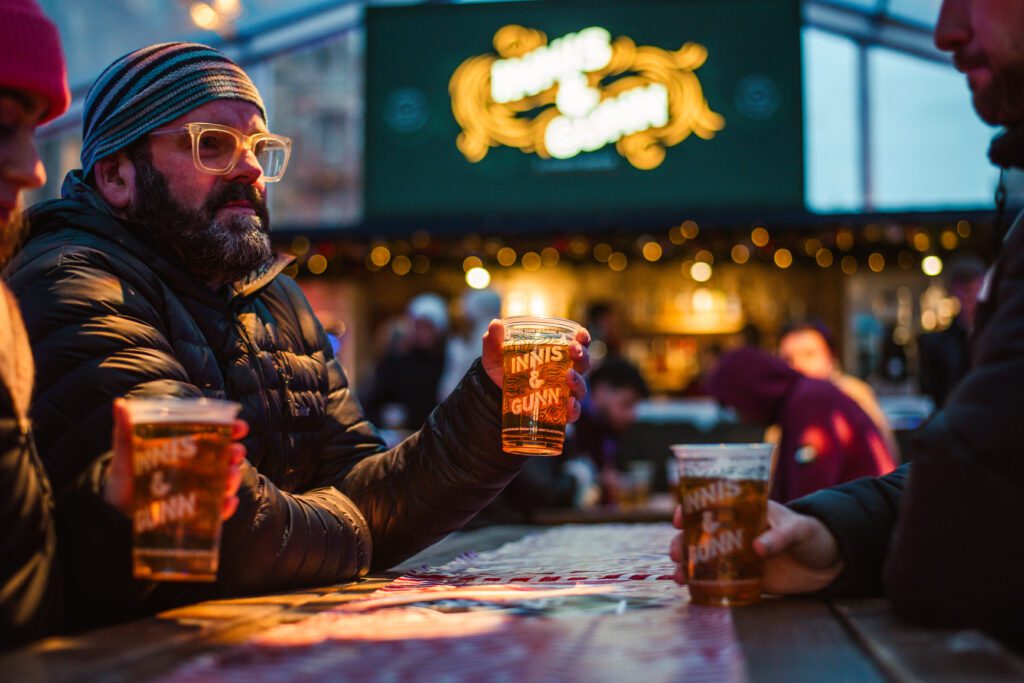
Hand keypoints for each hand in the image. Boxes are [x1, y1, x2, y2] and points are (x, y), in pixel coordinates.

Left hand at [105, 398, 249, 519]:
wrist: (114, 511)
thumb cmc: (123, 478)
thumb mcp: (124, 454)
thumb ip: (125, 431)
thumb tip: (120, 403)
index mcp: (186, 448)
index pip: (215, 434)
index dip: (231, 428)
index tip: (240, 426)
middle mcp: (197, 468)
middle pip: (225, 457)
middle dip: (235, 453)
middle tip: (235, 452)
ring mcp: (198, 491)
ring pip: (225, 482)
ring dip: (233, 478)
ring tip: (229, 476)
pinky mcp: (196, 515)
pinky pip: (217, 512)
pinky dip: (225, 508)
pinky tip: (227, 504)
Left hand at [481, 319, 590, 422]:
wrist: (492, 394)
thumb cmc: (501, 368)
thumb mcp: (495, 353)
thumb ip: (494, 339)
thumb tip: (495, 324)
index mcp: (555, 353)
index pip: (576, 343)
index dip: (582, 338)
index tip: (580, 334)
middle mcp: (564, 371)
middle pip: (583, 363)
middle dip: (582, 355)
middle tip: (573, 350)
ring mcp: (563, 392)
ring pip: (580, 387)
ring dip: (578, 380)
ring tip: (568, 376)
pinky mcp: (558, 411)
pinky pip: (572, 412)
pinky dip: (574, 409)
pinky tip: (569, 404)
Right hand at [669, 500, 843, 594]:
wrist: (828, 563)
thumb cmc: (812, 534)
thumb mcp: (798, 530)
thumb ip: (779, 536)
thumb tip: (757, 548)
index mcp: (744, 511)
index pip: (709, 505)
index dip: (689, 509)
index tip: (677, 518)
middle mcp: (734, 532)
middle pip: (698, 535)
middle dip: (681, 542)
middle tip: (675, 553)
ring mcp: (737, 556)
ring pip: (703, 558)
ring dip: (686, 565)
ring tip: (679, 577)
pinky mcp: (745, 577)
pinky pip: (718, 580)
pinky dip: (703, 584)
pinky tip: (692, 590)